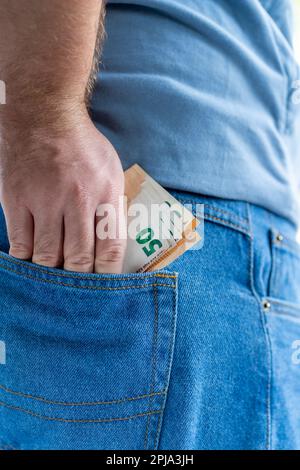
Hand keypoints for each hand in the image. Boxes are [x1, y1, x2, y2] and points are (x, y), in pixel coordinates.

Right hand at [0, 111, 126, 273]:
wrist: (42, 115)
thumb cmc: (82, 147)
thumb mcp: (111, 171)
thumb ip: (113, 207)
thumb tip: (111, 246)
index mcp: (106, 192)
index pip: (111, 248)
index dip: (108, 276)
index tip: (105, 290)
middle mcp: (77, 198)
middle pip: (78, 258)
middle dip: (79, 280)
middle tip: (78, 289)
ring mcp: (44, 200)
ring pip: (47, 256)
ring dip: (51, 272)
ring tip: (55, 276)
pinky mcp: (16, 199)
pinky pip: (20, 243)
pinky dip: (26, 258)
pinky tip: (32, 260)